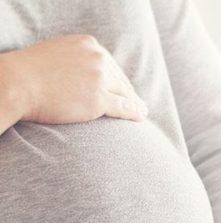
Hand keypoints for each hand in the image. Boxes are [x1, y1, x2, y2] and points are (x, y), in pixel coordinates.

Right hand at [0, 35, 146, 124]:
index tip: (125, 90)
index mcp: (89, 45)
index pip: (110, 65)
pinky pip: (123, 107)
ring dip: (135, 104)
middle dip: (128, 93)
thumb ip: (77, 61)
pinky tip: (141, 116)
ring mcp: (99, 78)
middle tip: (137, 103)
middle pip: (120, 79)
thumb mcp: (58, 55)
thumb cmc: (30, 73)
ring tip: (142, 112)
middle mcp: (98, 58)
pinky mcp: (98, 99)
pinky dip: (134, 113)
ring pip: (124, 93)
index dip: (119, 80)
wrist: (16, 84)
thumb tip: (89, 73)